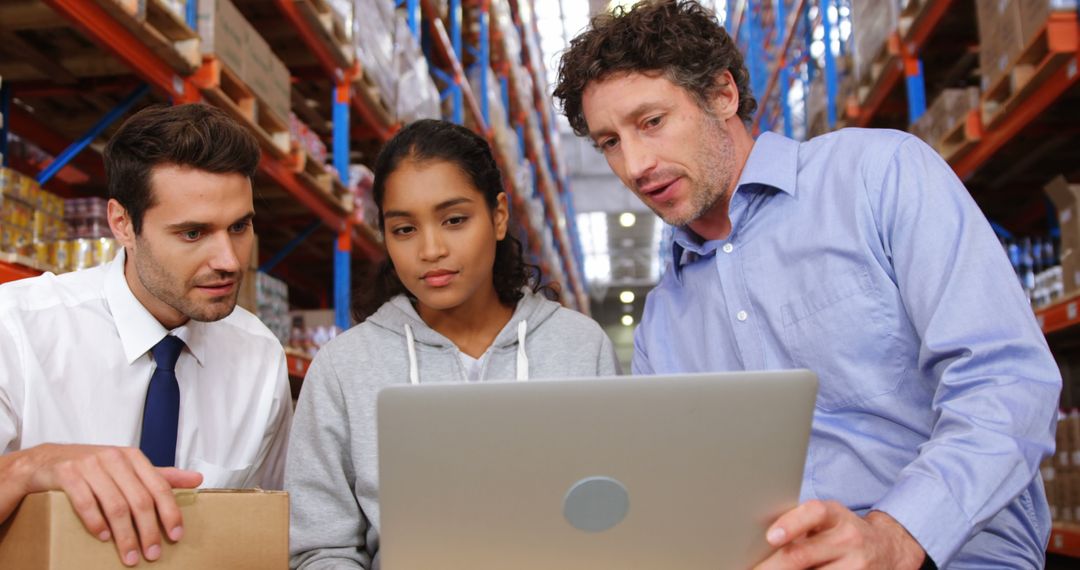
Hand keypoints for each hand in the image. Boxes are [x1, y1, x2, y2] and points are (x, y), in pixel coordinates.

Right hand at [4, 444, 201, 566]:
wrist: (44, 461)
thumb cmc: (93, 468)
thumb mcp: (128, 468)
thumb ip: (161, 476)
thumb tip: (198, 479)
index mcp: (132, 457)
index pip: (159, 486)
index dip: (170, 513)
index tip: (176, 536)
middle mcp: (113, 457)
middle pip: (139, 500)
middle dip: (148, 531)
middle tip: (151, 555)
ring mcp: (89, 464)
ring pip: (115, 505)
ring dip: (124, 535)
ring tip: (130, 556)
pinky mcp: (66, 473)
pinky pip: (85, 501)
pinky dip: (95, 522)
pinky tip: (103, 538)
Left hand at [752, 500, 926, 569]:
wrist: (888, 548)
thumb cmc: (842, 531)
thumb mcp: (827, 519)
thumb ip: (801, 523)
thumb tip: (761, 539)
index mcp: (835, 515)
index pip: (814, 513)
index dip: (791, 524)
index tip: (771, 537)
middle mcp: (848, 538)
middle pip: (802, 555)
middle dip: (772, 566)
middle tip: (752, 569)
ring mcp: (856, 565)